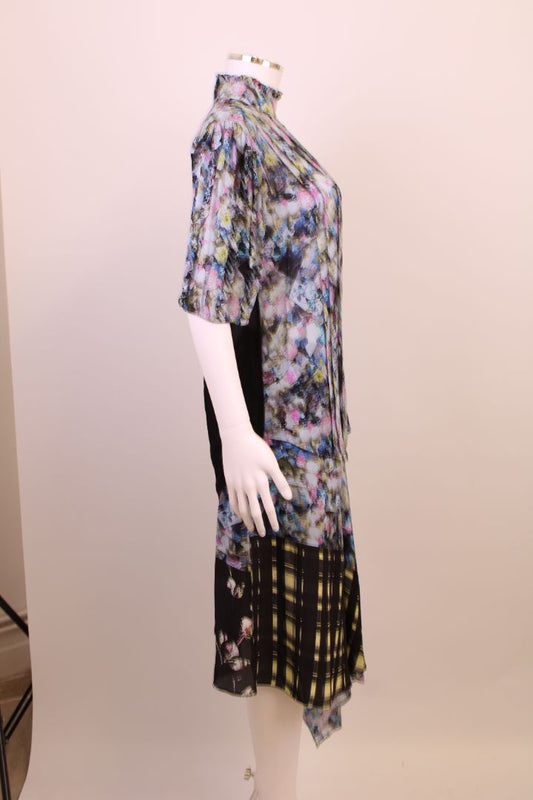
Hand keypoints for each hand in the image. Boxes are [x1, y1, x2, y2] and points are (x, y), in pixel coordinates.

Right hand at [219, 420, 292, 536]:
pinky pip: (232, 500)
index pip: (268, 507)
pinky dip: (237, 510)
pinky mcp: (229, 482)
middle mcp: (248, 487)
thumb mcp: (272, 463)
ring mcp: (237, 485)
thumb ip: (280, 481)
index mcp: (261, 482)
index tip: (276, 528)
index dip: (272, 519)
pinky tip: (240, 515)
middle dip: (259, 524)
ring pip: (242, 508)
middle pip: (254, 511)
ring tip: (251, 528)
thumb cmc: (257, 449)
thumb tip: (289, 498)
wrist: (236, 438)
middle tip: (263, 534)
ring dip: (247, 520)